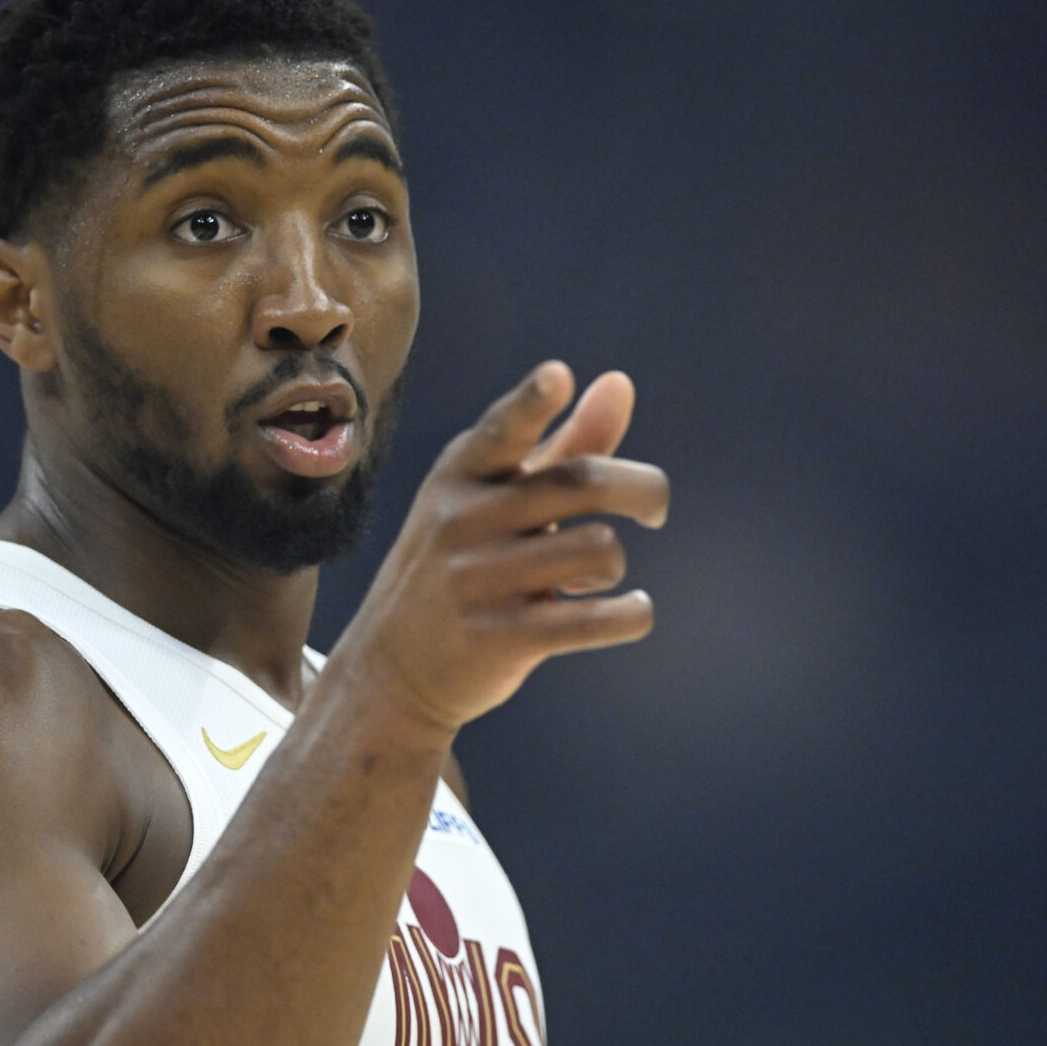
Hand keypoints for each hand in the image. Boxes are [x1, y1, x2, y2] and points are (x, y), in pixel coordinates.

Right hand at [337, 360, 668, 730]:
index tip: (557, 376)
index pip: (502, 431)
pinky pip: (597, 619)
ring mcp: (477, 581)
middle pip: (584, 484)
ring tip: (593, 579)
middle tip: (654, 508)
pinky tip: (632, 611)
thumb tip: (621, 382)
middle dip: (643, 491)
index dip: (532, 402)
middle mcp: (462, 520)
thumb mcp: (494, 500)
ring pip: (601, 550)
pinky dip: (632, 614)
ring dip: (614, 567)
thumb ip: (565, 444)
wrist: (392, 670)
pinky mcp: (500, 639)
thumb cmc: (462, 566)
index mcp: (460, 474)